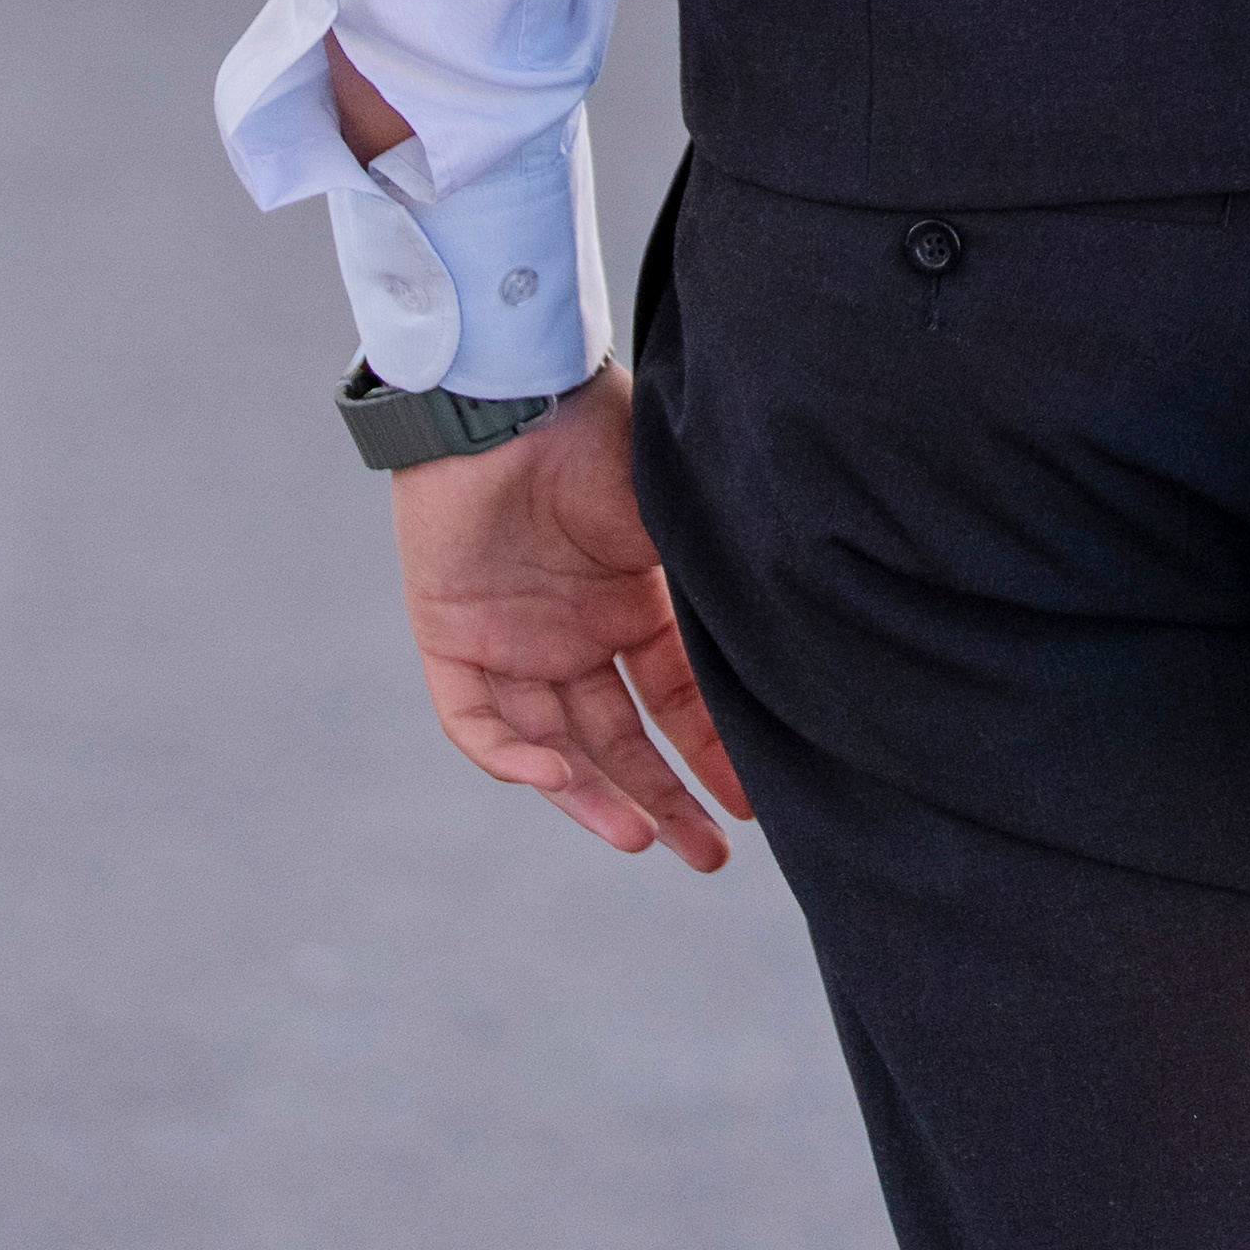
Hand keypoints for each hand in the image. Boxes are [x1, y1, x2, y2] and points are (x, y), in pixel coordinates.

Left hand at [388, 370, 748, 871]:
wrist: (509, 394)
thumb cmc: (603, 436)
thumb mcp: (676, 520)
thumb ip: (712, 586)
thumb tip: (799, 640)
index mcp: (632, 601)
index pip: (678, 698)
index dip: (712, 751)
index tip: (751, 802)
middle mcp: (574, 630)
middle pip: (621, 739)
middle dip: (664, 798)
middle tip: (706, 855)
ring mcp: (511, 638)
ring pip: (555, 745)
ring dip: (595, 796)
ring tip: (644, 840)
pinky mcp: (450, 635)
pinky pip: (477, 722)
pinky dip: (514, 758)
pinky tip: (558, 778)